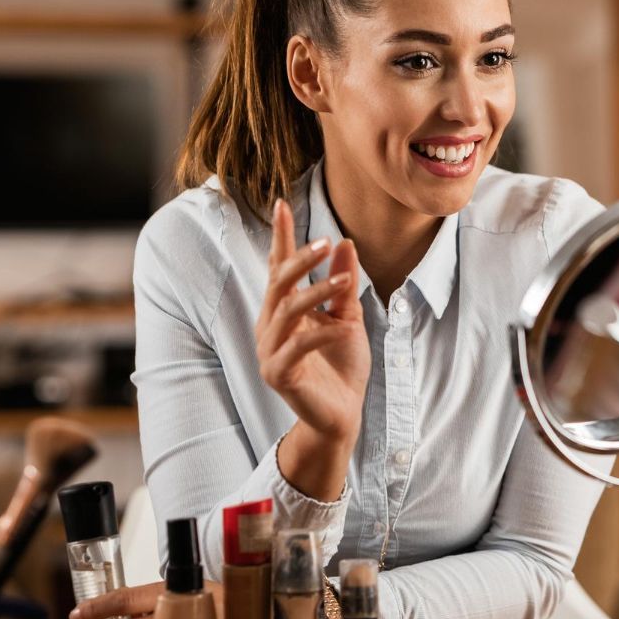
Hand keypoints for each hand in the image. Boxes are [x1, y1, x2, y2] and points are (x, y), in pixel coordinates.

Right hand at [256, 199, 369, 444]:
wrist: (343, 414)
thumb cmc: (342, 366)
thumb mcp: (348, 318)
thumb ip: (343, 285)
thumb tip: (345, 242)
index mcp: (283, 310)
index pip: (279, 267)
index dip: (280, 237)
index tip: (282, 204)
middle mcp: (270, 326)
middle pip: (278, 282)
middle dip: (300, 259)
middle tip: (325, 241)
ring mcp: (270, 350)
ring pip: (286, 310)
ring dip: (316, 292)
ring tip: (344, 282)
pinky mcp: (278, 373)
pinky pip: (298, 346)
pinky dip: (322, 334)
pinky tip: (344, 329)